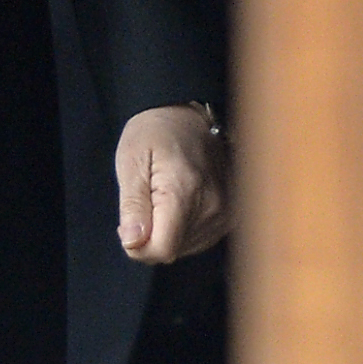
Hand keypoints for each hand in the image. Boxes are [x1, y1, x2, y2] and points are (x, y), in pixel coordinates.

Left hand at [115, 105, 230, 263]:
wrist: (188, 112)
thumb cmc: (155, 132)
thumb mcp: (131, 162)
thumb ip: (132, 207)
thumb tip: (133, 243)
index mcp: (185, 192)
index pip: (162, 249)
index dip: (139, 246)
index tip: (130, 225)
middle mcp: (213, 206)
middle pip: (173, 251)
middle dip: (152, 236)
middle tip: (147, 200)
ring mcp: (227, 211)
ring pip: (187, 248)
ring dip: (169, 232)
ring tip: (164, 196)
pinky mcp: (232, 214)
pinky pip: (201, 239)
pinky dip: (185, 229)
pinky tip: (180, 203)